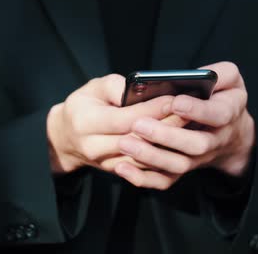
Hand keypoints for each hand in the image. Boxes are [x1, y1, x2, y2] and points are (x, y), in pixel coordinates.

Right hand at [47, 74, 177, 174]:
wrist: (66, 137)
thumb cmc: (84, 106)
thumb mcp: (94, 88)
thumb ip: (116, 86)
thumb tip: (143, 89)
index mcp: (87, 122)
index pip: (126, 119)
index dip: (152, 111)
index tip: (174, 99)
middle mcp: (94, 147)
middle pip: (138, 141)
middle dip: (167, 127)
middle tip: (191, 113)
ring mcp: (106, 163)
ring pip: (144, 159)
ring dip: (169, 145)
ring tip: (189, 128)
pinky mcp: (117, 172)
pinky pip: (144, 170)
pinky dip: (164, 157)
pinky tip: (180, 144)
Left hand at [114, 62, 255, 189]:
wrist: (230, 133)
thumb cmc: (221, 98)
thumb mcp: (229, 79)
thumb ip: (218, 73)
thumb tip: (195, 75)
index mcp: (227, 113)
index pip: (217, 114)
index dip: (196, 110)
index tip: (174, 102)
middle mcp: (215, 140)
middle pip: (196, 145)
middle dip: (166, 136)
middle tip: (138, 124)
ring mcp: (198, 158)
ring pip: (178, 165)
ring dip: (150, 156)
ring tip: (124, 143)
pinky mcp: (181, 170)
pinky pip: (164, 180)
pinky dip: (143, 178)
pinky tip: (122, 167)